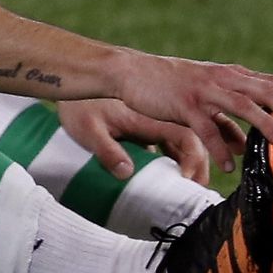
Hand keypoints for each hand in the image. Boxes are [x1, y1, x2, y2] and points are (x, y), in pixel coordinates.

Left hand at [56, 98, 217, 184]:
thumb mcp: (88, 130)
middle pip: (191, 138)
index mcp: (145, 118)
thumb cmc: (78, 109)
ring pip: (182, 141)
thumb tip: (126, 172)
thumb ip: (107, 151)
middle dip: (200, 162)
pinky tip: (176, 174)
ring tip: (193, 183)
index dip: (193, 156)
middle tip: (198, 186)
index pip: (184, 134)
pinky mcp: (143, 129)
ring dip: (191, 161)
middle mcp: (154, 119)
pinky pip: (168, 144)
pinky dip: (177, 158)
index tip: (188, 178)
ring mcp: (150, 124)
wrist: (72, 86)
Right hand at [110, 49, 272, 173]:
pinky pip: (207, 128)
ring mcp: (203, 91)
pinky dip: (220, 147)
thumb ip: (224, 116)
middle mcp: (221, 79)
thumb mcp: (202, 93)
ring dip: (265, 124)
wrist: (130, 72)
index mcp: (228, 74)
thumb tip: (245, 145)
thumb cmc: (167, 84)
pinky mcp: (184, 105)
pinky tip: (228, 165)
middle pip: (266, 92)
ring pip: (243, 105)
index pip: (272, 83)